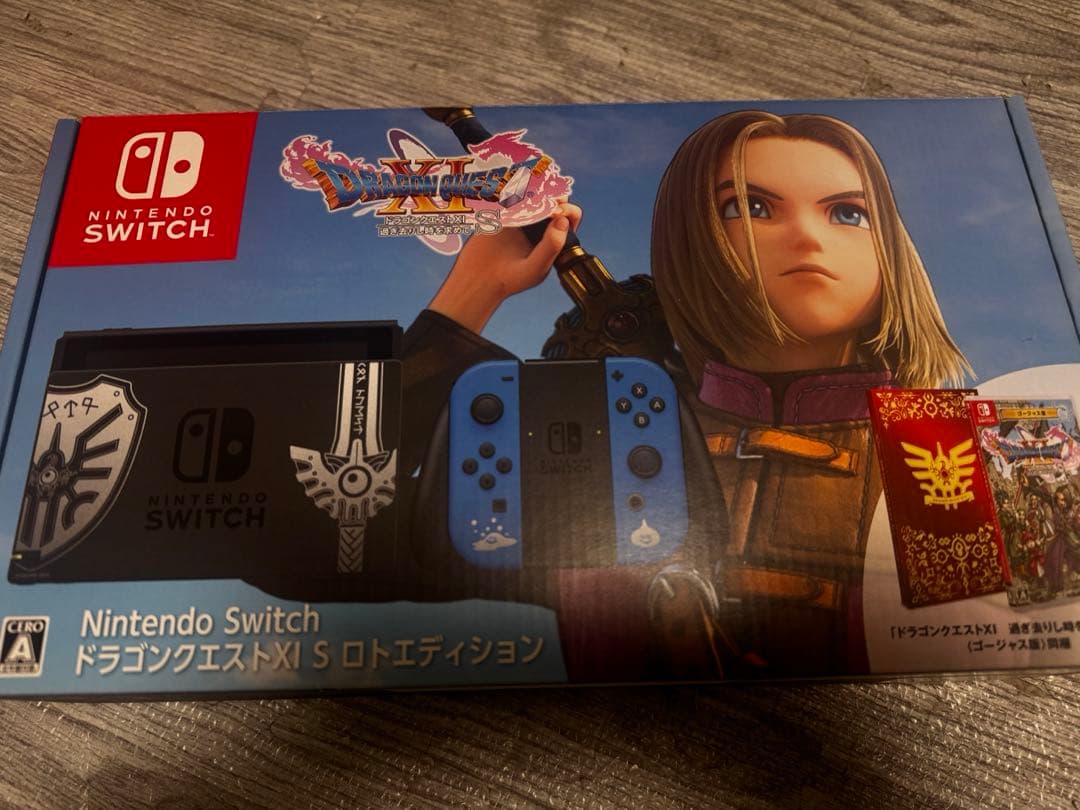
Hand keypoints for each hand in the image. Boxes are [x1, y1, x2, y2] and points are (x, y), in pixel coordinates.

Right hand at [429, 201, 582, 332]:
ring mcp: (521, 216)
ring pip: (535, 192)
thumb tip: (563, 219)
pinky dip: (513, 189)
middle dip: (554, 194)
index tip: (557, 212)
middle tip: (545, 200)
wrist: (480, 278)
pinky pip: (512, 193)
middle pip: (554, 199)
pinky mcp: (502, 211)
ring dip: (535, 188)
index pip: (569, 216)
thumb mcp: (536, 267)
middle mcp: (540, 224)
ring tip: (530, 196)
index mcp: (553, 237)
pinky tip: (512, 194)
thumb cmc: (511, 279)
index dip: (567, 210)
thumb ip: (552, 246)